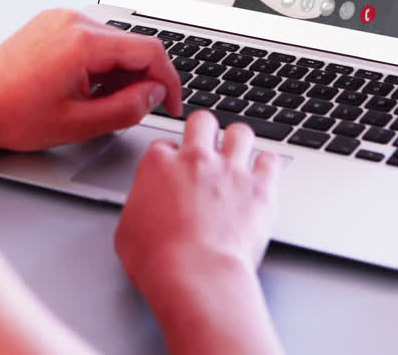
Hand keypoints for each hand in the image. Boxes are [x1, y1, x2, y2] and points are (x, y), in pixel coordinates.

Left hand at [0, 9, 182, 163]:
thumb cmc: (13, 116)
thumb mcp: (81, 123)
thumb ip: (128, 108)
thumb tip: (155, 94)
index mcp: (83, 41)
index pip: (149, 51)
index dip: (169, 80)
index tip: (171, 104)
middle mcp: (72, 21)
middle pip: (131, 44)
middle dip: (141, 78)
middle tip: (131, 110)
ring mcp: (58, 19)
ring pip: (112, 42)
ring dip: (119, 71)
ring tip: (98, 103)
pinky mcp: (49, 24)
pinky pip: (89, 39)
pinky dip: (98, 63)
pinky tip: (83, 88)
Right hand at [114, 112, 283, 354]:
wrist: (195, 274)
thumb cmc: (158, 260)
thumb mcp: (127, 231)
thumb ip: (139, 206)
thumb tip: (144, 209)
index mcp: (159, 165)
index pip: (164, 144)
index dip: (170, 155)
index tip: (174, 168)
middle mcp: (196, 159)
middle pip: (202, 121)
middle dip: (205, 130)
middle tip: (207, 146)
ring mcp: (230, 170)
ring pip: (240, 132)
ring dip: (238, 141)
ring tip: (238, 155)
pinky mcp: (259, 188)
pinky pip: (270, 160)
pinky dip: (267, 165)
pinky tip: (263, 173)